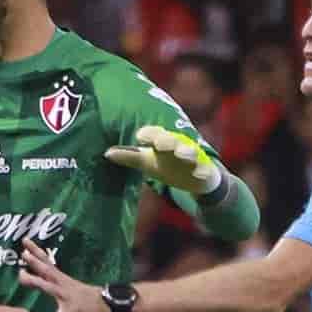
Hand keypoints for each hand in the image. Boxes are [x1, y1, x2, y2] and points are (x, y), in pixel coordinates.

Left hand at [14, 244, 109, 311]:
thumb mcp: (65, 286)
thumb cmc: (83, 295)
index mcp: (60, 278)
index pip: (46, 262)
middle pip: (47, 270)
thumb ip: (49, 282)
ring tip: (23, 277)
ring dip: (37, 282)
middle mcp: (63, 283)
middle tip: (23, 253)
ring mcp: (68, 295)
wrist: (107, 304)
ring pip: (50, 287)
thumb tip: (32, 278)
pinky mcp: (74, 308)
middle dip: (34, 262)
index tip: (25, 240)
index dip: (36, 251)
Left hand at [104, 123, 226, 199]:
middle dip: (167, 140)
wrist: (197, 177)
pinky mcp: (205, 170)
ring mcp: (192, 158)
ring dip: (186, 152)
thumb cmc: (167, 165)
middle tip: (160, 143)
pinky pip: (205, 170)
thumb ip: (129, 156)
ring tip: (181, 154)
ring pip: (190, 152)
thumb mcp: (147, 161)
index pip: (154, 134)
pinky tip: (198, 174)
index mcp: (162, 141)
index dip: (148, 134)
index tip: (140, 137)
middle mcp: (177, 146)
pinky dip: (202, 171)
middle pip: (172, 140)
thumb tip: (106, 153)